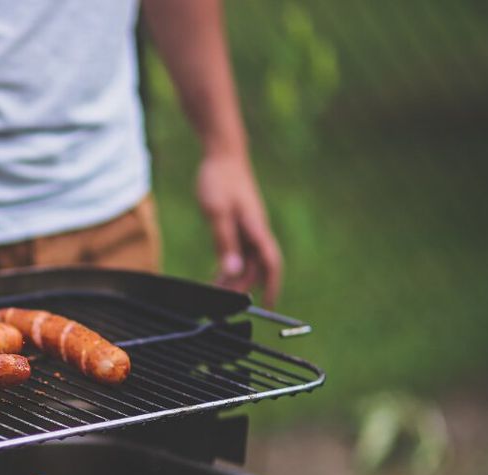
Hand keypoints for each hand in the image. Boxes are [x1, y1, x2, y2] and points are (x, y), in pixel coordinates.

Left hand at [196, 152, 282, 307]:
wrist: (222, 155)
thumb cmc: (219, 180)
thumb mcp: (217, 212)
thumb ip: (225, 242)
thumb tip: (233, 271)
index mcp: (256, 229)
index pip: (271, 264)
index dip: (272, 286)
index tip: (267, 306)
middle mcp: (257, 231)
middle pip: (256, 268)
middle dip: (242, 287)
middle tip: (221, 303)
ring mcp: (250, 228)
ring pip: (247, 261)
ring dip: (234, 278)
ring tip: (215, 292)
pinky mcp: (241, 224)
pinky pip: (239, 251)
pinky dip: (230, 265)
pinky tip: (218, 274)